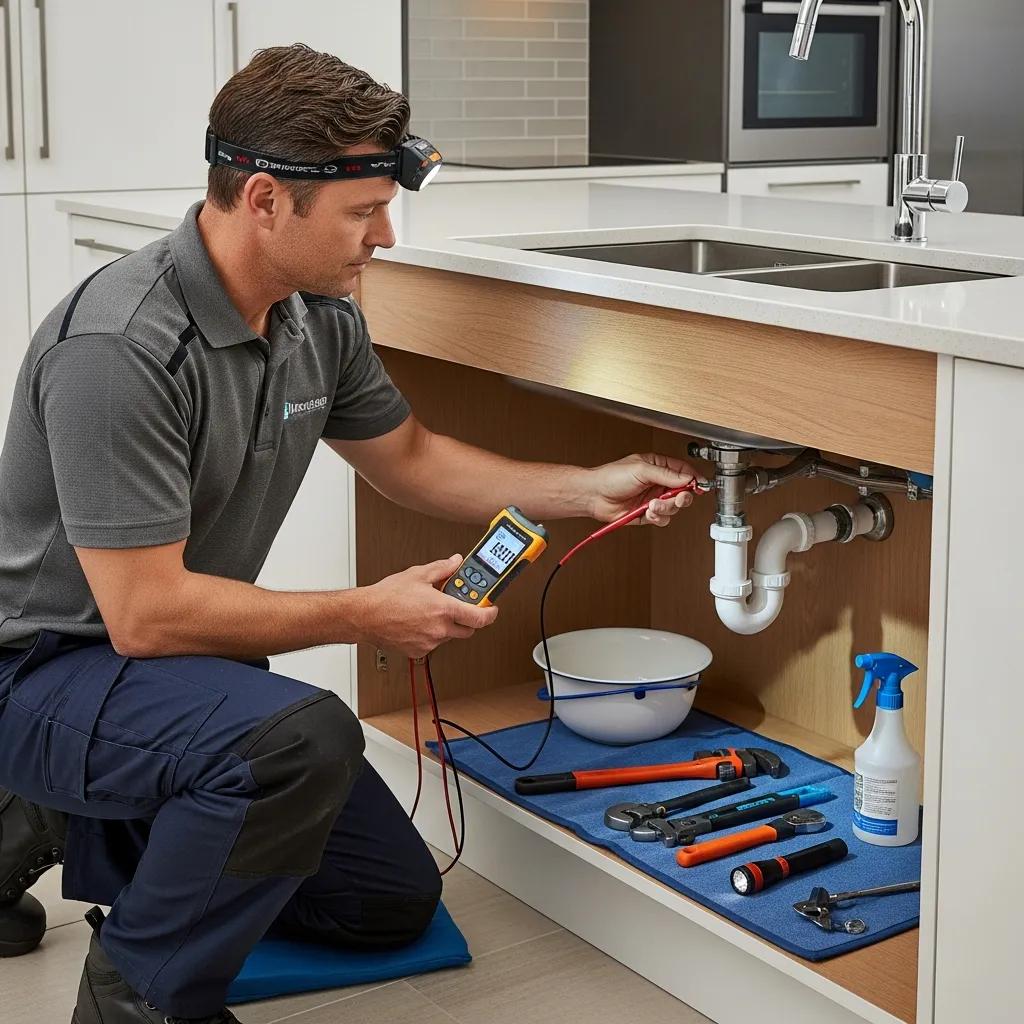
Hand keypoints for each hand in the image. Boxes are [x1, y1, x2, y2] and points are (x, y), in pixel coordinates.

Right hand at [358, 554, 498, 658]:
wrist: (365, 615)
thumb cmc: (387, 597)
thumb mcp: (418, 574)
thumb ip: (442, 568)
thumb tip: (455, 562)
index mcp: (444, 609)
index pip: (480, 617)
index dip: (491, 613)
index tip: (492, 609)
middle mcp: (439, 629)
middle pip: (468, 630)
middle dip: (468, 619)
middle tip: (461, 607)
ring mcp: (429, 642)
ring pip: (449, 636)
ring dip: (447, 625)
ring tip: (430, 611)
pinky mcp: (418, 651)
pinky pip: (432, 643)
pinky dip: (431, 634)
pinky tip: (418, 621)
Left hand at [587, 453, 699, 526]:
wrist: (594, 495)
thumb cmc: (611, 477)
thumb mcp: (641, 469)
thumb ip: (667, 474)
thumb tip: (687, 477)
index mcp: (658, 467)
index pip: (684, 472)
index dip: (694, 479)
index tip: (700, 485)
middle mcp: (657, 483)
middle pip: (683, 492)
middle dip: (681, 497)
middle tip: (677, 498)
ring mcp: (653, 499)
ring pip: (673, 508)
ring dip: (665, 508)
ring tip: (652, 505)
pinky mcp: (647, 513)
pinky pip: (662, 518)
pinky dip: (657, 517)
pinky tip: (647, 512)